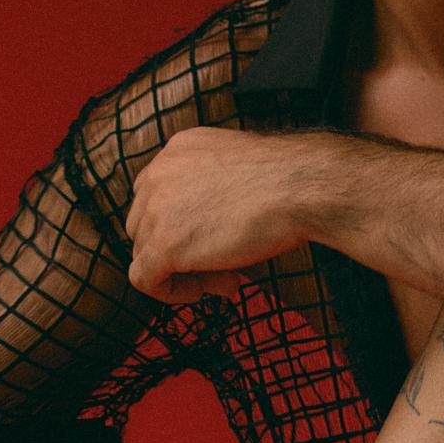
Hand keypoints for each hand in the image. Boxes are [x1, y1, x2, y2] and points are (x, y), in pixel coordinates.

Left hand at [124, 127, 325, 304]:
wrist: (300, 186)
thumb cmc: (287, 179)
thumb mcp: (237, 168)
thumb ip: (213, 186)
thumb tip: (209, 223)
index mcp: (178, 149)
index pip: (155, 194)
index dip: (181, 223)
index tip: (215, 239)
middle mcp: (159, 172)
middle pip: (145, 224)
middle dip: (180, 249)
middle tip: (225, 263)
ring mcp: (156, 209)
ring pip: (144, 252)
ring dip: (182, 271)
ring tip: (226, 277)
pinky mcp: (163, 245)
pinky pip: (144, 279)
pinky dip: (170, 292)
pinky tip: (207, 290)